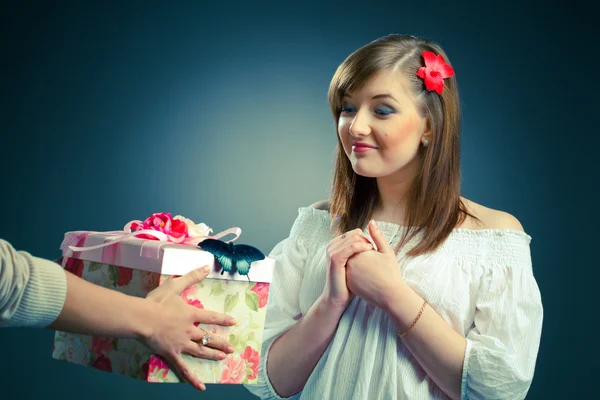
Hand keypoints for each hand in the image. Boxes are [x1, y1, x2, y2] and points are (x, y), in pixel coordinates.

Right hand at [141, 265, 235, 390]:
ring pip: (200, 351)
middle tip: (231, 348)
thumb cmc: (156, 301)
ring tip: (222, 358)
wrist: (142, 318)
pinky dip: (192, 379)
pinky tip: (201, 387)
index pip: (210, 317)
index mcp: (190, 315)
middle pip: (208, 338)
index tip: (233, 322)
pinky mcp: (171, 354)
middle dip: (220, 342)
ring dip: (212, 355)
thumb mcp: (175, 285)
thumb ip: (191, 276)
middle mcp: (189, 330)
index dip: (222, 319)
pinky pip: (183, 369)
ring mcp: (181, 344)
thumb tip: (207, 266)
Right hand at [321, 228, 373, 311]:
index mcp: (336, 245)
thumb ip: (358, 252)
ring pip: (353, 237)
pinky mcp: (334, 258)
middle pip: (354, 233)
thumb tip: (371, 243)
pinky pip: (350, 246)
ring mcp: (332, 251)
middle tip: (374, 250)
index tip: (374, 249)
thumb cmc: (348, 283)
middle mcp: (332, 246)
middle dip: (366, 240)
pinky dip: (361, 247)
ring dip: (365, 242)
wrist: (337, 298)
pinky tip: (370, 251)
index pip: (355, 233)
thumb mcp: (354, 265)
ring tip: (373, 251)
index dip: (366, 239)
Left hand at [346, 221, 403, 309]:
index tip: (378, 259)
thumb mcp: (386, 251)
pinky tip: (368, 279)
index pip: (359, 244)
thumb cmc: (391, 272)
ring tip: (372, 273)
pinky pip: (351, 274)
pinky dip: (358, 274)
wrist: (390, 295)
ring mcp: (347, 274)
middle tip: (376, 267)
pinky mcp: (349, 283)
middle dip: (364, 256)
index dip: (371, 250)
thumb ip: (377, 235)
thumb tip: (371, 221)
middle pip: (354, 253)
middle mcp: (349, 263)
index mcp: (357, 253)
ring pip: (352, 263)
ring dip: (360, 265)